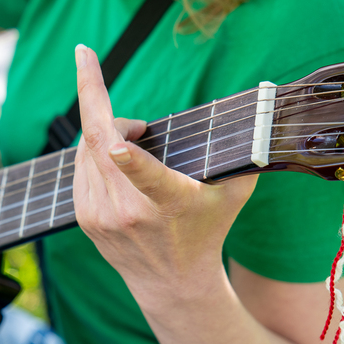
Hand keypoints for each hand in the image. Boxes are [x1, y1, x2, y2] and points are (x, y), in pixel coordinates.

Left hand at [71, 44, 256, 309]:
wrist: (172, 284)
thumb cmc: (208, 228)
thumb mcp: (233, 195)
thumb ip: (244, 154)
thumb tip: (264, 112)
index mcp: (166, 203)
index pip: (148, 179)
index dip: (132, 160)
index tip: (121, 144)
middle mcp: (128, 211)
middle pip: (100, 142)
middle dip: (91, 94)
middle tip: (87, 58)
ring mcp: (101, 216)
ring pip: (85, 148)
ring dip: (103, 125)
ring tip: (134, 132)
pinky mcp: (84, 218)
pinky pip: (80, 166)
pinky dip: (94, 147)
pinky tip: (115, 151)